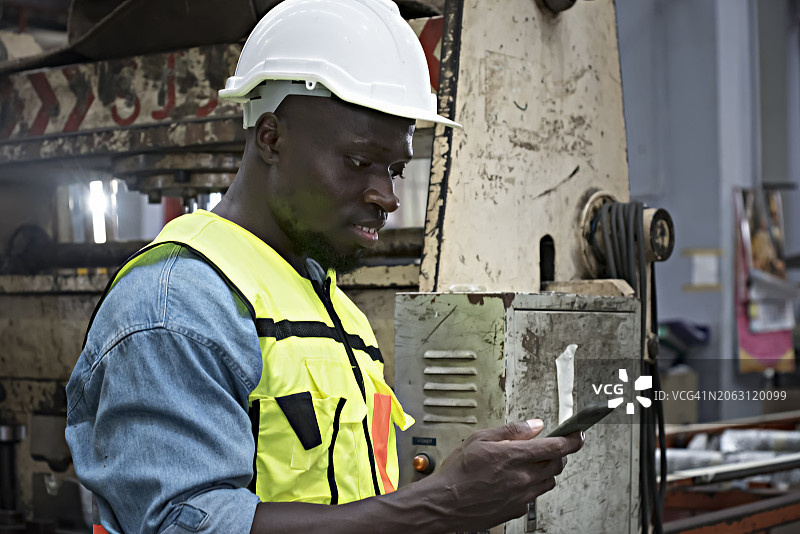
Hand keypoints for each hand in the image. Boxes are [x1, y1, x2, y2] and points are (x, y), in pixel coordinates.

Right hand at [415, 419, 583, 530]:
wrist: (445, 503)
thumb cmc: (458, 472)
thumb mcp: (480, 438)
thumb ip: (511, 430)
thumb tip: (533, 426)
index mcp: (515, 457)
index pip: (556, 447)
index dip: (571, 440)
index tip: (578, 434)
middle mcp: (523, 478)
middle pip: (557, 464)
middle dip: (559, 453)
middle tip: (551, 445)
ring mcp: (522, 496)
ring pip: (549, 481)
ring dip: (547, 469)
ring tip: (532, 462)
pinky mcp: (517, 510)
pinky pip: (534, 495)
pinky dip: (532, 485)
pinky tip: (517, 480)